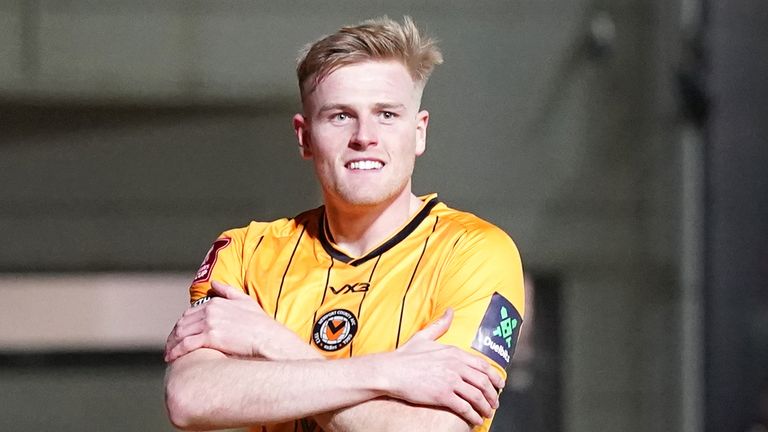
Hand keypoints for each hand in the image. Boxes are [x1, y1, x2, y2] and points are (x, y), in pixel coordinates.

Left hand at [164, 281, 313, 361]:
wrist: (269, 338)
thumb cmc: (261, 324)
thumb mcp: (246, 301)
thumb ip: (228, 291)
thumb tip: (214, 284)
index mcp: (216, 302)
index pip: (190, 313)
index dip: (181, 324)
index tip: (178, 334)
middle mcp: (210, 311)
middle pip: (182, 323)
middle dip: (173, 335)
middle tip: (170, 345)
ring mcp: (209, 323)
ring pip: (182, 333)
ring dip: (172, 344)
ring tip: (169, 354)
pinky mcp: (210, 337)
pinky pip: (187, 344)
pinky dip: (177, 351)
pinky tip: (172, 358)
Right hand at [377, 309, 504, 426]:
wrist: (390, 371)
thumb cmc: (405, 356)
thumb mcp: (424, 336)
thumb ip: (440, 325)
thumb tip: (450, 311)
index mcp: (454, 352)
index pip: (483, 365)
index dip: (494, 377)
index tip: (499, 385)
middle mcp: (455, 366)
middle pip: (484, 382)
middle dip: (493, 395)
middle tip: (494, 403)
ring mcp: (450, 381)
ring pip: (477, 396)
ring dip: (486, 407)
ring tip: (486, 413)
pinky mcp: (442, 395)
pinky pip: (465, 407)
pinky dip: (473, 415)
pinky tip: (474, 420)